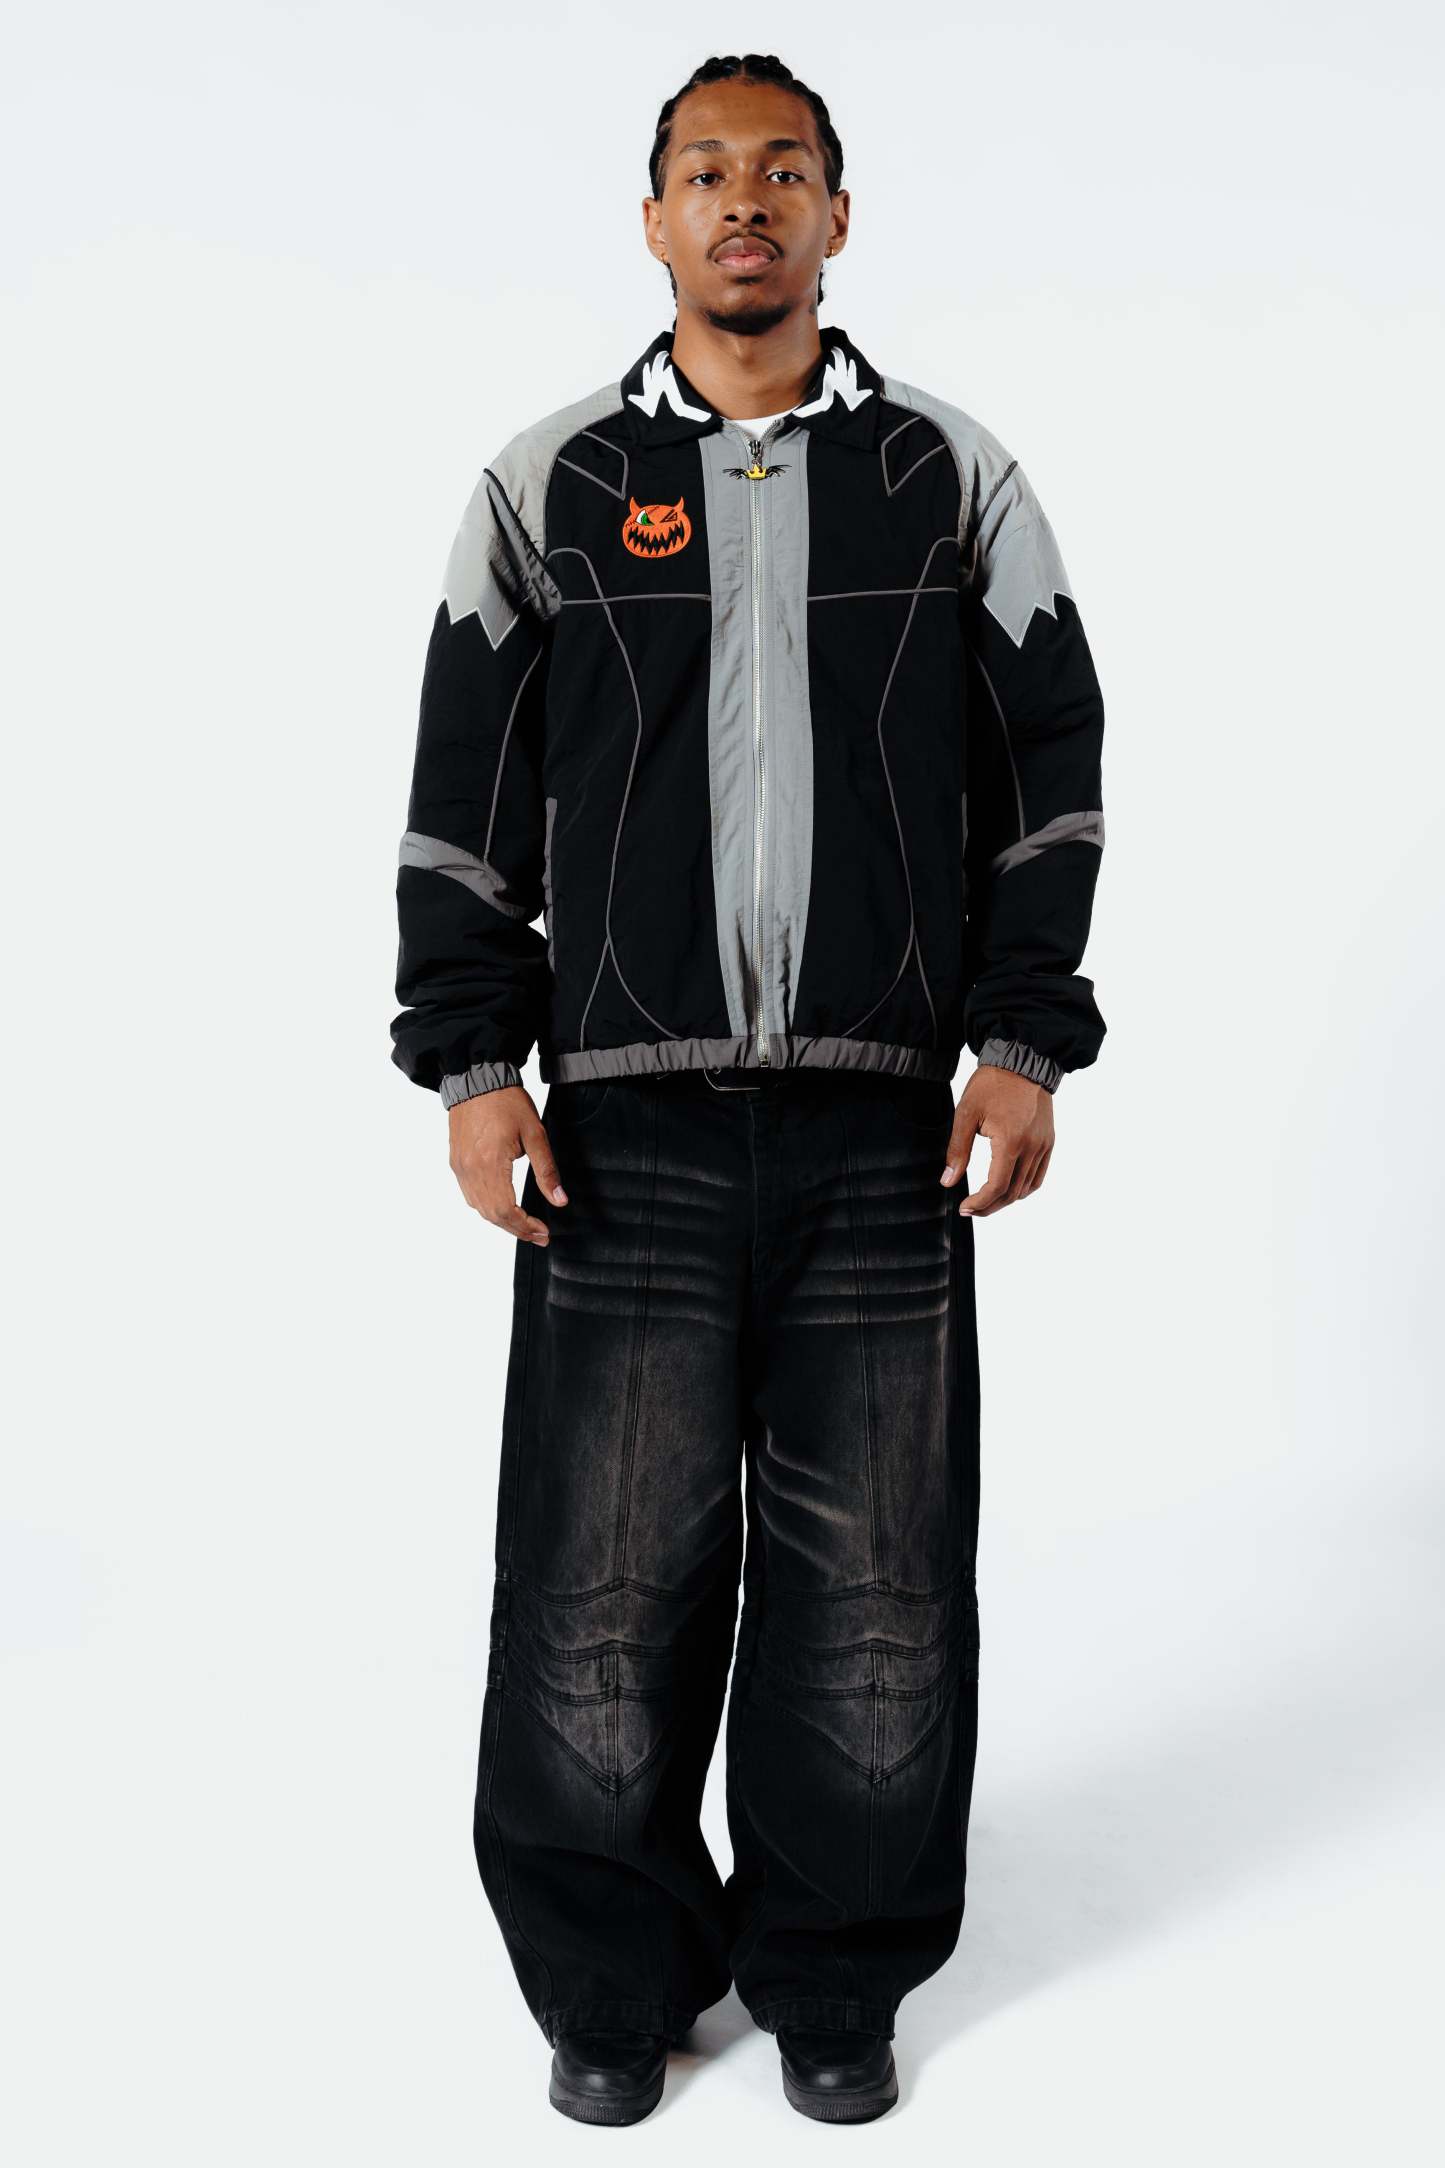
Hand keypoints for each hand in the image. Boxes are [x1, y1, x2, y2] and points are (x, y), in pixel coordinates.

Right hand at [447, 1086, 567, 1244]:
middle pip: (492, 1215)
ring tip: (524, 1225)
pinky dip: (487, 1207)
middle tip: (539, 1235)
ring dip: (502, 1221)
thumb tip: (559, 1200)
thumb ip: (547, 1170)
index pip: (506, 1211)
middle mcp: (470, 1170)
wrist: (477, 1079)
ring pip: (479, 1208)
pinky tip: (503, 1207)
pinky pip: (470, 1195)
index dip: (526, 1227)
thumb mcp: (536, 1133)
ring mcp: (460, 1167)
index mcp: (491, 1163)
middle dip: (517, 1229)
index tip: (544, 1232)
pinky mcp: (456, 1162)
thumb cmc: (506, 1102)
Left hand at [940, 1066, 1054, 1217]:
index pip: (996, 1187)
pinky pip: (1038, 1176)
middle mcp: (1031, 1148)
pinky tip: (1008, 1189)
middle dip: (990, 1206)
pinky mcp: (1048, 1142)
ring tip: (986, 1201)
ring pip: (1026, 1188)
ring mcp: (1043, 1146)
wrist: (1022, 1062)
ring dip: (1005, 1200)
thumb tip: (948, 1182)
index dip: (979, 1203)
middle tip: (970, 1209)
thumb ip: (957, 1151)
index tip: (964, 1208)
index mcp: (1011, 1142)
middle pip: (1012, 1193)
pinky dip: (1024, 1188)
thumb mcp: (966, 1114)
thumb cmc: (992, 1084)